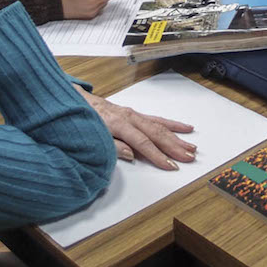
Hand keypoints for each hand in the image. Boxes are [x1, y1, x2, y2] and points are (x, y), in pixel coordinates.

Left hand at [76, 87, 196, 168]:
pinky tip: (184, 128)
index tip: (171, 165)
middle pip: (156, 133)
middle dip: (174, 147)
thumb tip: (132, 155)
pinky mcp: (134, 114)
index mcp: (118, 123)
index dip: (157, 155)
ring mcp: (133, 114)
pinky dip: (171, 124)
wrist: (74, 100)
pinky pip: (157, 119)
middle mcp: (129, 117)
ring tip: (192, 147)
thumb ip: (112, 146)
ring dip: (177, 137)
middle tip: (189, 157)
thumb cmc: (81, 119)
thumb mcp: (91, 136)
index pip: (143, 142)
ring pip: (160, 126)